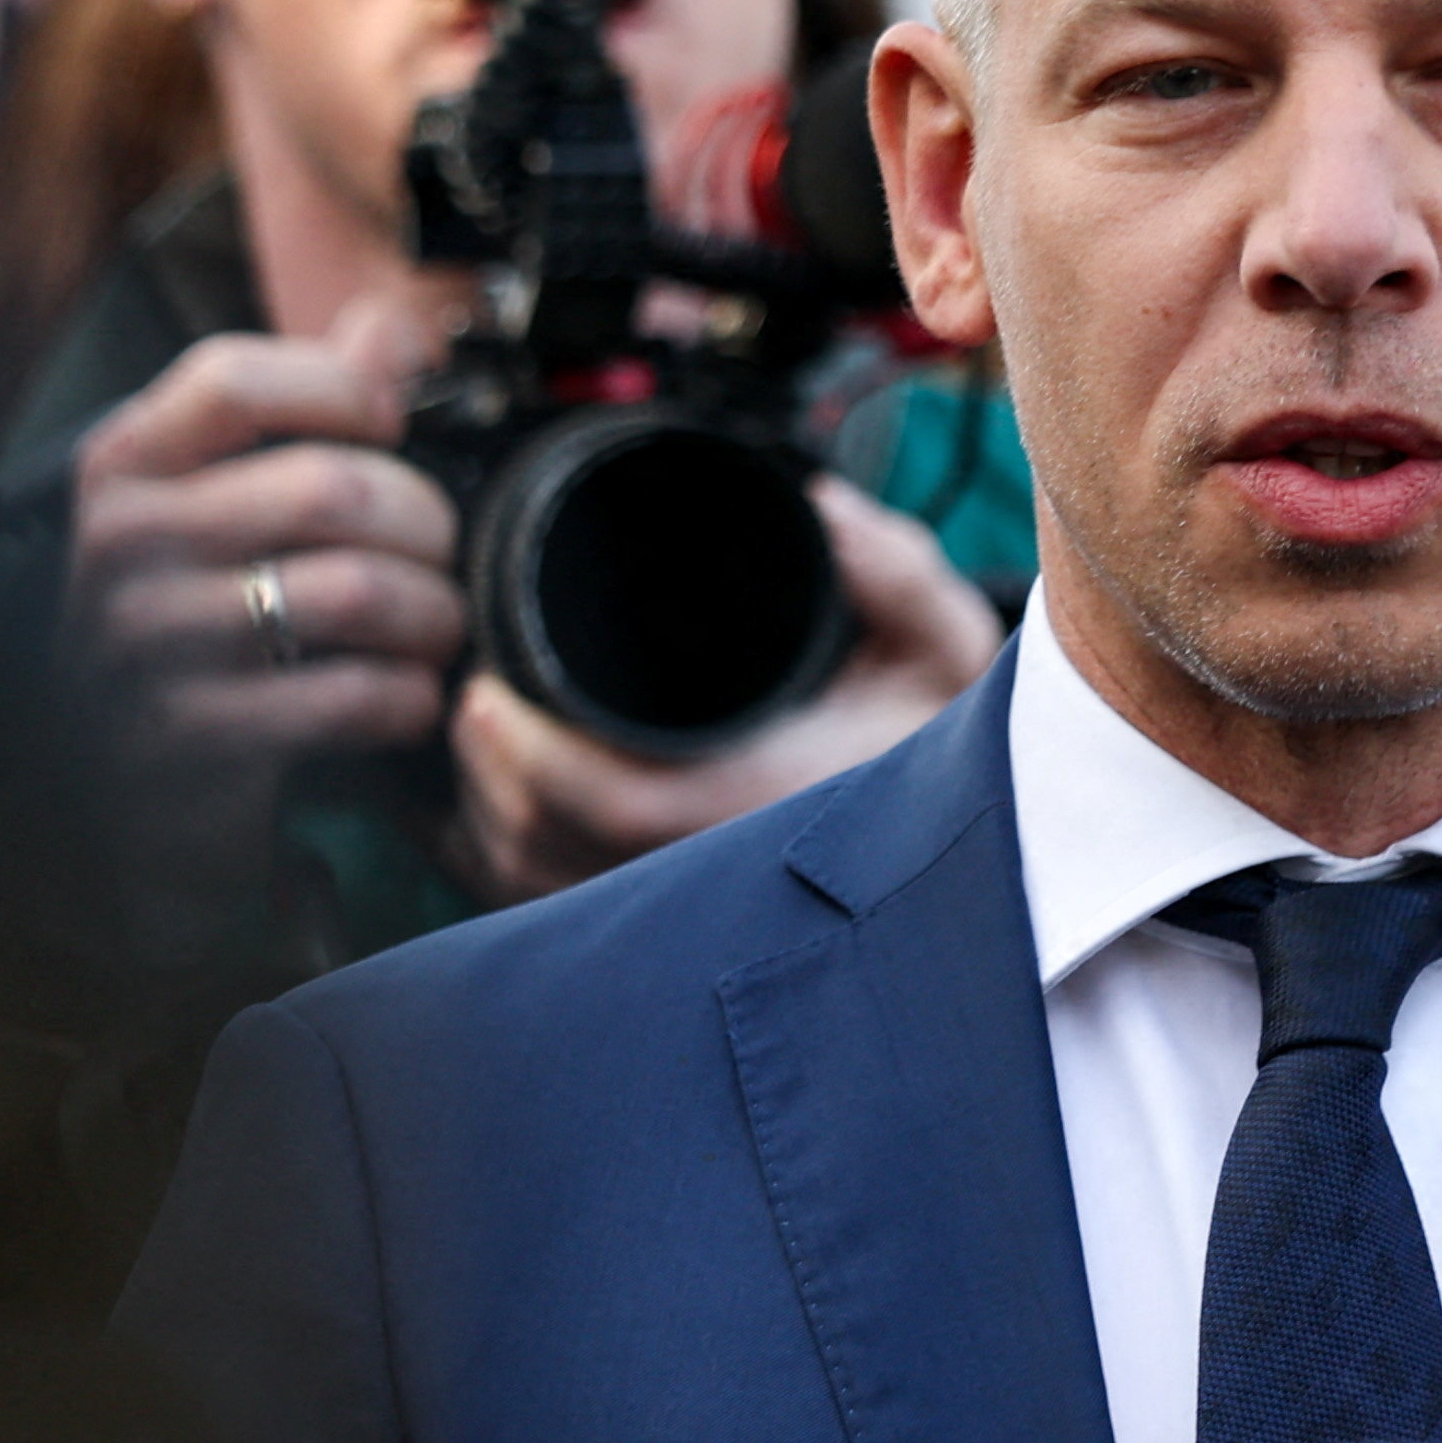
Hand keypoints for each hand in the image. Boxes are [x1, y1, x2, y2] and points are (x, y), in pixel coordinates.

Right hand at [66, 292, 464, 922]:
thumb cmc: (186, 622)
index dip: (343, 387)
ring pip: (356, 593)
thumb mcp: (220, 498)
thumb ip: (306, 404)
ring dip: (430, 615)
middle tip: (440, 556)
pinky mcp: (193, 746)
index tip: (391, 425)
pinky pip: (351, 696)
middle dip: (424, 523)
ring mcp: (147, 650)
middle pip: (331, 487)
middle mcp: (120, 548)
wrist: (106, 791)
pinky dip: (407, 696)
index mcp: (124, 466)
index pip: (238, 377)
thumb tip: (392, 323)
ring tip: (432, 630)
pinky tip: (403, 698)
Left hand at [449, 483, 1004, 900]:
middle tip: (476, 700)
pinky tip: (506, 809)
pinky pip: (565, 918)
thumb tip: (828, 510)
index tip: (491, 690)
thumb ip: (899, 576)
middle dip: (495, 777)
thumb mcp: (946, 648)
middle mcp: (728, 878)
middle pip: (555, 860)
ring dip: (499, 819)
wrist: (965, 822)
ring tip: (487, 742)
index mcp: (778, 806)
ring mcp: (694, 912)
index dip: (534, 758)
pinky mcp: (671, 932)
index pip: (621, 806)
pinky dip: (519, 867)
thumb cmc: (938, 735)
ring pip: (550, 896)